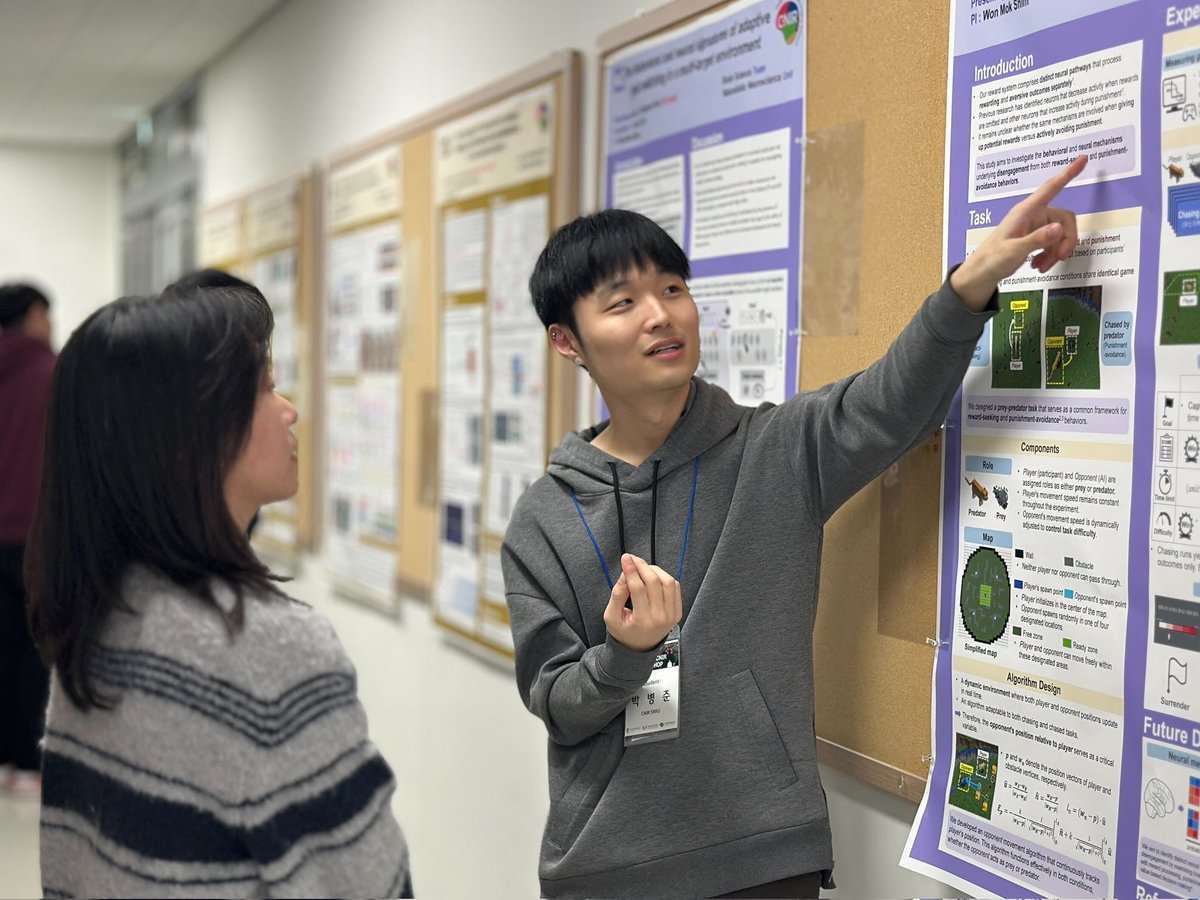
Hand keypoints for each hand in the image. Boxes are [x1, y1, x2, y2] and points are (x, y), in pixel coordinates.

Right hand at [603, 553, 681, 652]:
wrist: (640, 648)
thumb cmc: (624, 632)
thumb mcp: (611, 617)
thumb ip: (617, 594)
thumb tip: (625, 573)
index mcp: (643, 620)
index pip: (638, 588)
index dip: (631, 570)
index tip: (625, 558)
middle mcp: (660, 617)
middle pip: (654, 582)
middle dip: (642, 566)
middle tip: (632, 559)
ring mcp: (671, 614)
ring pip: (667, 581)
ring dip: (654, 570)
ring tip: (642, 569)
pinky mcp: (677, 611)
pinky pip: (675, 587)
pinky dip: (664, 577)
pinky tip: (653, 577)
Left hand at [950, 154, 1086, 308]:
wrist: (982, 273)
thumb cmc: (992, 259)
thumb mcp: (1014, 250)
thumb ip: (1036, 239)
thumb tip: (1058, 228)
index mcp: (1026, 211)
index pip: (1051, 188)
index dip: (1068, 173)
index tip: (1083, 158)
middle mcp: (1033, 215)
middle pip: (1064, 219)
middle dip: (1066, 240)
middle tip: (1060, 257)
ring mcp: (1035, 226)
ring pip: (1061, 234)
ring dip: (1056, 251)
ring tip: (1041, 266)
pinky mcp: (1036, 237)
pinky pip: (1054, 242)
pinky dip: (1050, 255)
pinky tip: (1038, 265)